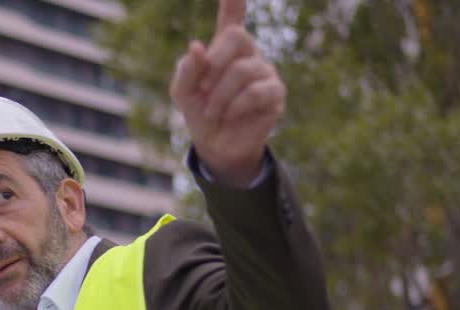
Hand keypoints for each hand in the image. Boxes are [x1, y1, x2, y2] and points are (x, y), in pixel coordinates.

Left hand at [170, 0, 284, 185]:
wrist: (215, 145)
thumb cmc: (200, 112)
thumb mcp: (183, 91)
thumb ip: (187, 69)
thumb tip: (197, 47)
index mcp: (225, 49)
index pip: (233, 20)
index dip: (234, 4)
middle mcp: (249, 54)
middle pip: (237, 37)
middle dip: (214, 62)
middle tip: (204, 88)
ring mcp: (265, 72)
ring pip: (242, 70)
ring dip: (219, 96)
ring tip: (213, 112)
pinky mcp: (275, 94)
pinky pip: (255, 91)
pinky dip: (235, 106)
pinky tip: (230, 115)